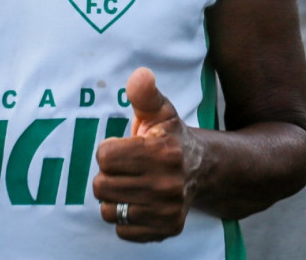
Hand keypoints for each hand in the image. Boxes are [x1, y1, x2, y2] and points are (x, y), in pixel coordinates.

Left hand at [93, 67, 200, 241]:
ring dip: (115, 198)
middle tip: (127, 169)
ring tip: (132, 185)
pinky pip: (122, 230)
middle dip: (109, 175)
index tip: (125, 148)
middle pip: (102, 186)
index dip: (110, 150)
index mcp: (161, 152)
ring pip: (109, 210)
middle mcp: (166, 184)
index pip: (104, 157)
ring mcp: (167, 209)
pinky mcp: (167, 228)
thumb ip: (144, 94)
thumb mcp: (160, 111)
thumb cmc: (172, 137)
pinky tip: (140, 202)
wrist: (204, 168)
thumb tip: (140, 75)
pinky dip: (125, 218)